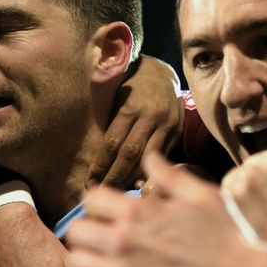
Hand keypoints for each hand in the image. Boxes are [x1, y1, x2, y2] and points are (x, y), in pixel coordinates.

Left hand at [68, 153, 254, 266]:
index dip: (99, 205)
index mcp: (137, 212)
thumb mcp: (201, 196)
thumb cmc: (228, 238)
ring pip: (77, 263)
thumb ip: (168, 176)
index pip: (90, 199)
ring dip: (88, 261)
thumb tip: (149, 155)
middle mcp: (122, 242)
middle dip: (88, 231)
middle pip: (76, 231)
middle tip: (104, 239)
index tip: (108, 214)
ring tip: (104, 264)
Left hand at [86, 55, 182, 188]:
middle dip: (114, 177)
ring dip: (132, 179)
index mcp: (130, 107)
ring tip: (119, 195)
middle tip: (101, 193)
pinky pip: (163, 155)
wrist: (161, 70)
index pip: (112, 143)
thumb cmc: (128, 85)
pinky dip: (151, 171)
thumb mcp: (115, 96)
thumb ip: (110, 123)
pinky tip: (140, 186)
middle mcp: (150, 116)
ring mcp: (166, 124)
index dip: (100, 165)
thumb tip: (96, 158)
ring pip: (148, 158)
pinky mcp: (177, 130)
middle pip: (129, 154)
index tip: (89, 182)